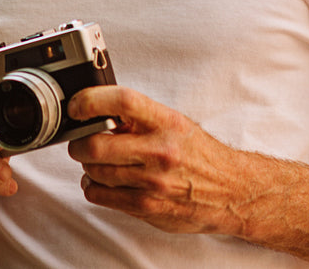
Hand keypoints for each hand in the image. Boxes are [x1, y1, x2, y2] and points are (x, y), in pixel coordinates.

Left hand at [66, 85, 247, 235]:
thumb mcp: (175, 124)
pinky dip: (93, 187)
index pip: (123, 102)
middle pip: (97, 144)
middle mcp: (160, 152)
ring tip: (97, 161)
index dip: (91, 100)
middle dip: (80, 142)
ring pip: (94, 172)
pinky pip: (101, 197)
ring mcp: (153, 183)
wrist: (231, 190)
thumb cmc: (200, 154)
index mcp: (167, 123)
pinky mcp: (147, 207)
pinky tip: (101, 182)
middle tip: (82, 140)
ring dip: (88, 166)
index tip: (78, 105)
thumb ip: (139, 119)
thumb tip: (99, 113)